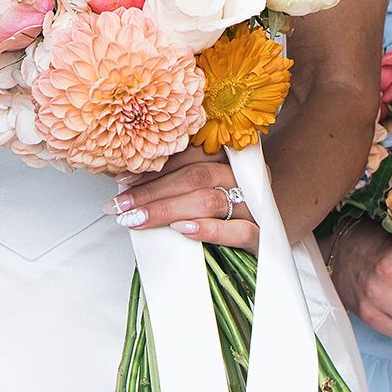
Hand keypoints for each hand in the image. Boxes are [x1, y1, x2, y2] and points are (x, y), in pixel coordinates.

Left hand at [113, 153, 258, 251]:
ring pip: (209, 201)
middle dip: (152, 191)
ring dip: (167, 210)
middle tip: (121, 206)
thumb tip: (128, 184)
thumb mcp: (207, 190)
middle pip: (195, 176)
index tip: (123, 181)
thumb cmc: (229, 212)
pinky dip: (207, 230)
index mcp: (231, 158)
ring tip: (139, 219)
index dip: (156, 166)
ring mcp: (255, 206)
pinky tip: (181, 230)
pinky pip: (238, 231)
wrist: (270, 237)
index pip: (190, 154)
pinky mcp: (263, 237)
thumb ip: (179, 182)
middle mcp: (245, 177)